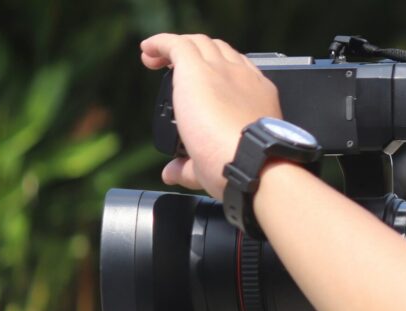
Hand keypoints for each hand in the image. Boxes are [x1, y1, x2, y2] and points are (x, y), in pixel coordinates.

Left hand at [140, 33, 282, 198]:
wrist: (252, 163)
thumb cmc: (244, 167)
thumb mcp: (216, 165)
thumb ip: (191, 167)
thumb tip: (171, 173)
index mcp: (258, 96)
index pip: (238, 70)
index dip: (218, 71)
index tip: (202, 85)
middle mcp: (242, 77)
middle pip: (218, 50)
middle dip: (197, 53)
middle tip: (176, 71)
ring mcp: (221, 70)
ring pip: (199, 42)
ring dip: (177, 47)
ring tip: (156, 59)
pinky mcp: (197, 69)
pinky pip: (176, 43)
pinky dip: (159, 43)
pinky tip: (147, 50)